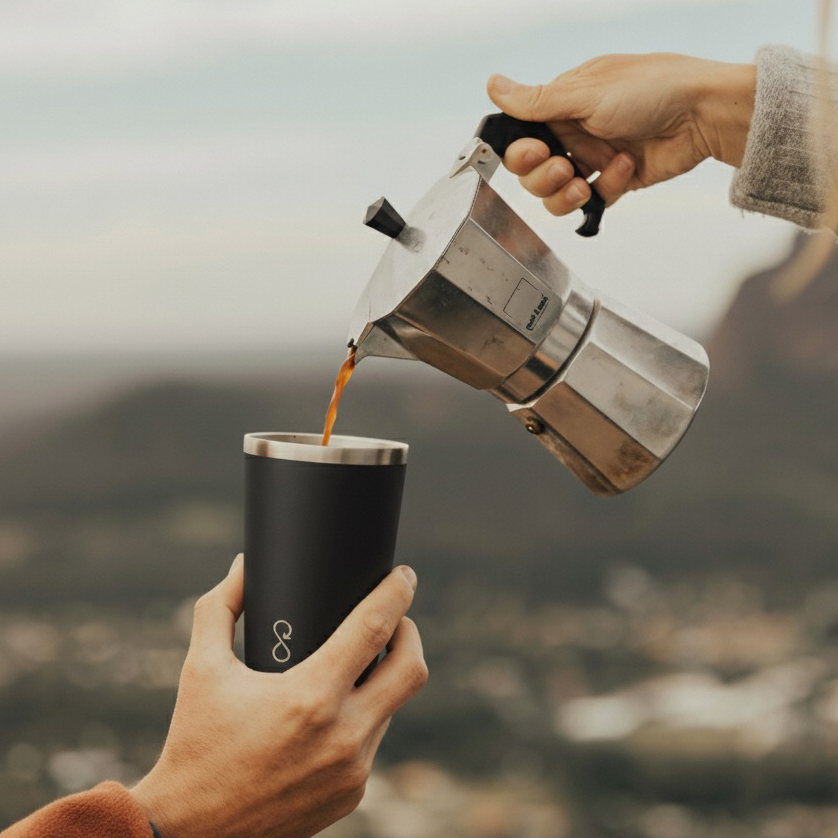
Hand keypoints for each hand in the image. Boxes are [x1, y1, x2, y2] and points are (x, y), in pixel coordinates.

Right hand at [131, 556, 426, 837]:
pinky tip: (339, 711)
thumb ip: (221, 607)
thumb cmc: (194, 742)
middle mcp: (342, 736)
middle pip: (412, 669)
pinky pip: (374, 742)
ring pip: (393, 706)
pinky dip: (364, 718)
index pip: (375, 629)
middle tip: (394, 618)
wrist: (190, 830)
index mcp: (310, 697)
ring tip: (355, 664)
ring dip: (382, 679)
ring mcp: (352, 771)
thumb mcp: (200, 668)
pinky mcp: (352, 794)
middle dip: (411, 633)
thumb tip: (243, 565)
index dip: (396, 593)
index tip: (404, 575)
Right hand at [487, 53, 755, 215]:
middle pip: (533, 172)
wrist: (704, 114)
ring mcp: (594, 157)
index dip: (522, 153)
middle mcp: (575, 131)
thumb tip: (493, 86)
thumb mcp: (586, 92)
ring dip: (565, 193)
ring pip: (557, 193)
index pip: (522, 138)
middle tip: (562, 166)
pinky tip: (626, 167)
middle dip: (542, 177)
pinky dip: (606, 189)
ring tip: (584, 181)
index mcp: (563, 104)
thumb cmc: (654, 88)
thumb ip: (536, 101)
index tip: (535, 151)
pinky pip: (593, 200)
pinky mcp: (615, 181)